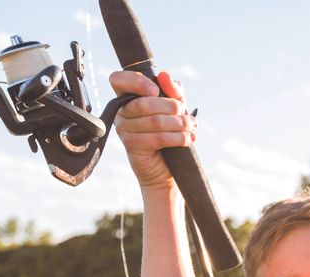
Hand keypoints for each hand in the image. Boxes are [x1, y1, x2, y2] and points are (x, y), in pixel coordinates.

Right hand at [108, 70, 196, 190]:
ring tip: (191, 128)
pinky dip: (177, 138)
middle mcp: (121, 112)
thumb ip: (172, 91)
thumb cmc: (170, 133)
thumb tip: (165, 75)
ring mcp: (124, 129)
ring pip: (154, 121)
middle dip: (171, 107)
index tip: (156, 90)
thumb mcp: (175, 109)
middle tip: (185, 115)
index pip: (118, 79)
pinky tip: (188, 139)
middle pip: (143, 103)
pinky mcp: (131, 146)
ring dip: (179, 124)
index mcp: (127, 98)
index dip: (136, 81)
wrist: (167, 169)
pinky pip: (157, 138)